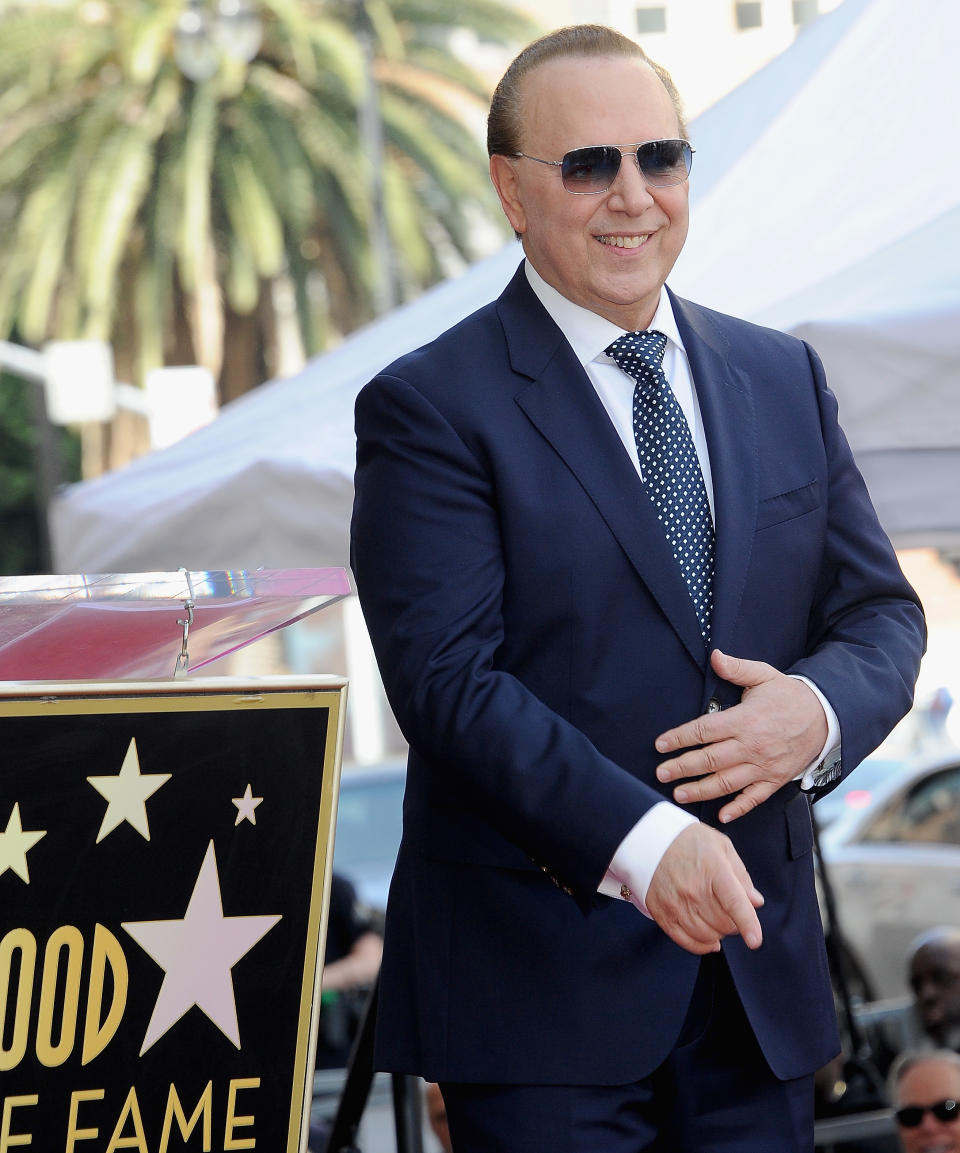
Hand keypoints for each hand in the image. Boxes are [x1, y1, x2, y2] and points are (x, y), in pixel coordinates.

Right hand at [645, 824, 763, 953]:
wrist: (650, 839)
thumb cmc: (688, 841)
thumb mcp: (720, 846)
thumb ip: (741, 875)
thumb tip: (756, 902)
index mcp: (713, 869)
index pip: (734, 902)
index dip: (747, 924)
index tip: (755, 941)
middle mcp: (693, 889)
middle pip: (724, 924)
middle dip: (734, 923)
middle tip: (730, 911)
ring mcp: (676, 904)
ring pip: (707, 935)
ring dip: (718, 933)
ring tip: (717, 919)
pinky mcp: (663, 914)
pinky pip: (686, 941)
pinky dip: (702, 945)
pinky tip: (709, 940)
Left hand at [655, 649, 827, 823]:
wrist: (826, 717)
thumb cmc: (789, 696)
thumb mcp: (764, 675)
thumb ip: (738, 668)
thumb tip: (715, 656)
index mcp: (745, 720)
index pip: (704, 730)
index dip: (680, 737)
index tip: (661, 744)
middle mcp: (751, 746)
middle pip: (710, 760)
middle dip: (682, 767)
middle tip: (661, 773)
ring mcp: (764, 766)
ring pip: (726, 782)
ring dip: (701, 790)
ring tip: (678, 794)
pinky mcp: (775, 779)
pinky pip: (754, 798)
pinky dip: (738, 808)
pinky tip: (721, 816)